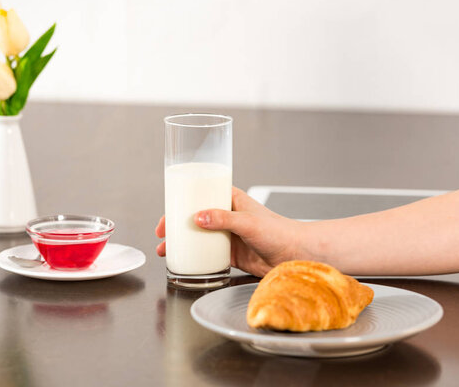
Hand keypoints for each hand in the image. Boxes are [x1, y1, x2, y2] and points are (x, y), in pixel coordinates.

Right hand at [155, 187, 303, 276]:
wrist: (296, 254)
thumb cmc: (280, 231)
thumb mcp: (248, 222)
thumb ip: (224, 219)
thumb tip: (198, 218)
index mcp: (231, 200)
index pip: (201, 195)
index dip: (181, 202)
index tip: (168, 213)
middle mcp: (228, 216)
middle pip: (195, 217)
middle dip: (176, 225)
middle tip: (162, 234)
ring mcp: (229, 236)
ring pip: (199, 237)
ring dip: (183, 243)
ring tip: (166, 251)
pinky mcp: (232, 254)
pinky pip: (208, 255)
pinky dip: (195, 258)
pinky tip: (185, 263)